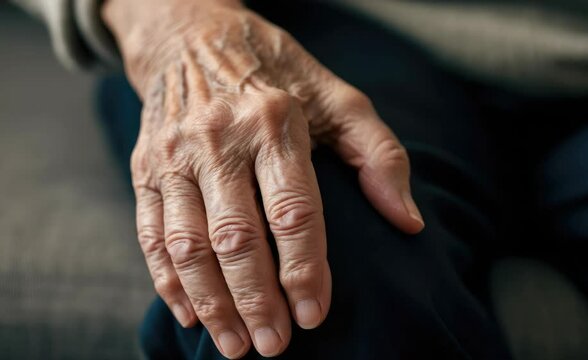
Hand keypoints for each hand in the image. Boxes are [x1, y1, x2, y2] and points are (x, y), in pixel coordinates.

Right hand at [103, 0, 423, 357]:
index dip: (305, 269)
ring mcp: (173, 154)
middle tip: (274, 345)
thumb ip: (378, 153)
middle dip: (256, 301)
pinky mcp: (144, 166)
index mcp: (274, 122)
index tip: (315, 314)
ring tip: (235, 345)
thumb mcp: (338, 97)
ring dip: (212, 303)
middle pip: (236, 237)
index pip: (292, 210)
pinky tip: (190, 313)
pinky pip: (150, 232)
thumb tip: (407, 221)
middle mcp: (217, 139)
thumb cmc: (277, 72)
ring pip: (188, 244)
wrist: (193, 35)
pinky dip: (168, 280)